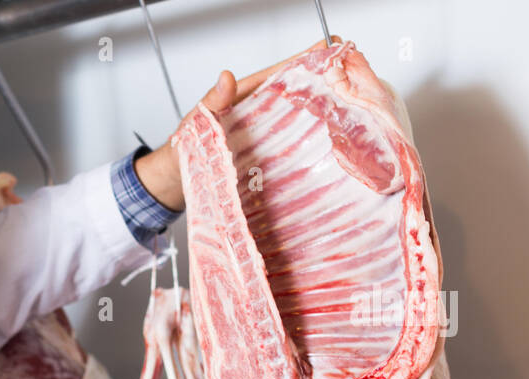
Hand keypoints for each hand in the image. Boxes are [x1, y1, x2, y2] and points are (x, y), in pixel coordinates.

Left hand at [132, 36, 340, 211]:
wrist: (175, 182)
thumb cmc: (183, 150)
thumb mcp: (196, 122)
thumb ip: (212, 102)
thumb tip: (226, 77)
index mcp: (244, 99)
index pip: (278, 73)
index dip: (303, 60)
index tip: (328, 47)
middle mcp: (258, 116)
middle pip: (295, 94)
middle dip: (322, 84)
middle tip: (353, 76)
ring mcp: (263, 137)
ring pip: (297, 121)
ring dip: (320, 114)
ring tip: (351, 107)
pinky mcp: (265, 159)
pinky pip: (290, 149)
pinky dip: (307, 146)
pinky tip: (327, 147)